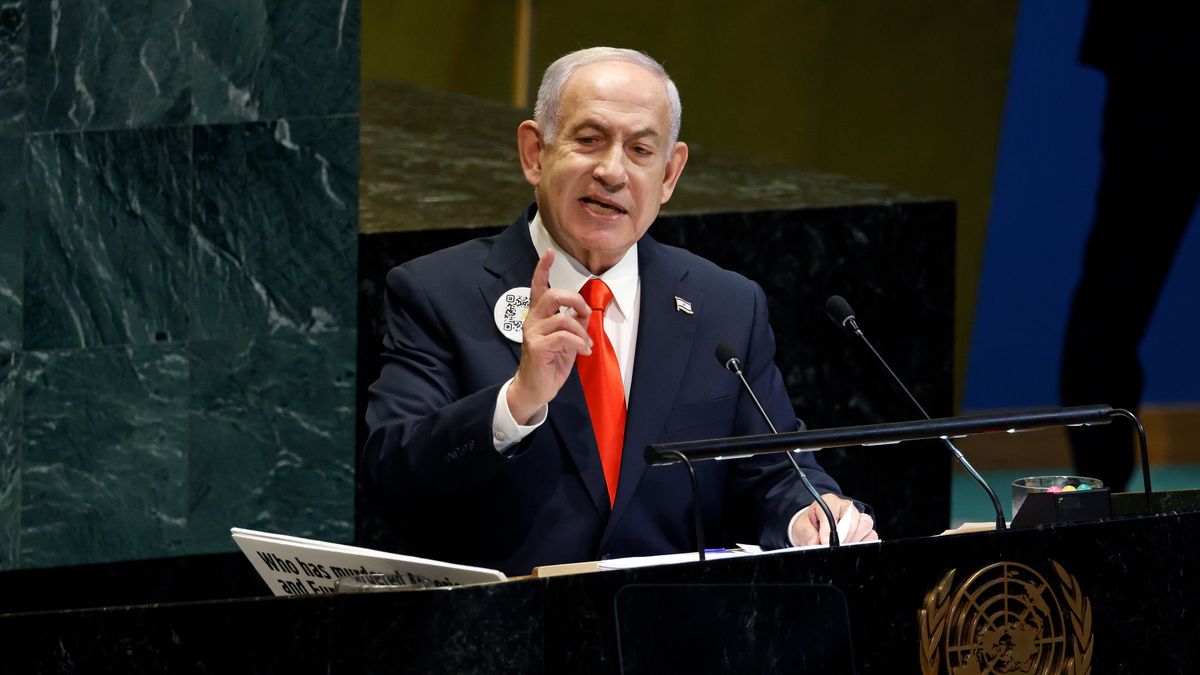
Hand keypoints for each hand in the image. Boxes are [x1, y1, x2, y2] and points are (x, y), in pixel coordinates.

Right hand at [506, 250, 593, 423]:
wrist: (535, 389)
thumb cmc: (550, 363)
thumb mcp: (567, 341)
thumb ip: (574, 324)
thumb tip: (585, 313)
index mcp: (538, 316)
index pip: (538, 287)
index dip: (543, 269)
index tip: (550, 253)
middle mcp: (532, 321)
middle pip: (553, 295)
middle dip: (575, 299)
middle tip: (586, 313)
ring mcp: (533, 334)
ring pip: (563, 318)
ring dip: (581, 330)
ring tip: (586, 344)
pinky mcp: (537, 348)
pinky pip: (564, 337)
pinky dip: (579, 343)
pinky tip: (583, 351)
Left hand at [789, 494, 878, 546]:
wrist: (813, 528)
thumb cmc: (809, 526)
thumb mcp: (802, 528)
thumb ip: (809, 535)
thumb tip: (816, 544)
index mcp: (830, 502)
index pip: (835, 511)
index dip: (830, 528)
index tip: (824, 541)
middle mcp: (847, 508)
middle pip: (855, 519)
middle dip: (843, 536)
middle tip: (832, 546)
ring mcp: (859, 518)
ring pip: (865, 528)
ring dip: (852, 541)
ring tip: (839, 546)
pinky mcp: (866, 530)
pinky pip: (871, 537)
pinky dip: (861, 545)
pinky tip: (848, 547)